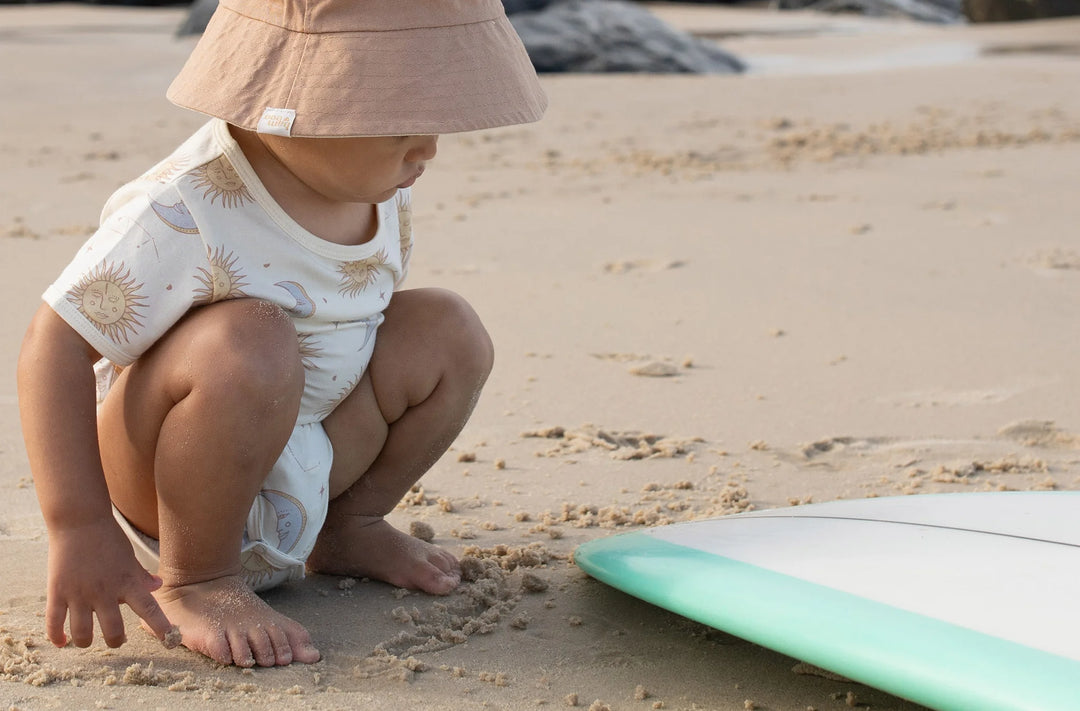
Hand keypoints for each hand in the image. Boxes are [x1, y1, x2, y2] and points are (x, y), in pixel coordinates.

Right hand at [45, 518, 172, 648]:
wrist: (79, 521)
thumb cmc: (107, 537)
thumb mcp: (129, 556)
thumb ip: (141, 575)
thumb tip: (157, 586)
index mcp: (127, 582)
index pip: (149, 609)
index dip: (161, 627)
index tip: (171, 640)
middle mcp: (105, 592)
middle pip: (113, 631)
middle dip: (116, 641)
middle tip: (116, 639)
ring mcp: (79, 594)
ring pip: (83, 633)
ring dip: (86, 641)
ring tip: (87, 640)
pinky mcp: (57, 592)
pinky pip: (54, 623)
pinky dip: (57, 636)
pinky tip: (61, 642)